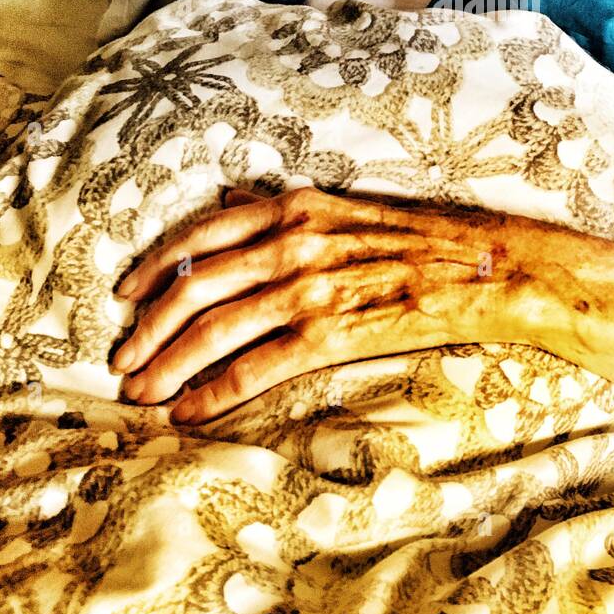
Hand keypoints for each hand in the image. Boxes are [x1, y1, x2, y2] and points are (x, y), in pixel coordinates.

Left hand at [110, 185, 530, 423]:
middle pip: (196, 286)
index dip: (155, 266)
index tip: (127, 294)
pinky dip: (215, 391)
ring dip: (168, 364)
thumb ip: (287, 207)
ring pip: (215, 329)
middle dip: (147, 327)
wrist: (493, 266)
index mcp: (299, 207)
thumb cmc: (429, 236)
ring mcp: (314, 288)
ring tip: (141, 391)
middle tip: (121, 357)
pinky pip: (258, 367)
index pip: (202, 235)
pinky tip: (191, 411)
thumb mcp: (350, 205)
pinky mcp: (336, 334)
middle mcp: (296, 242)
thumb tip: (230, 203)